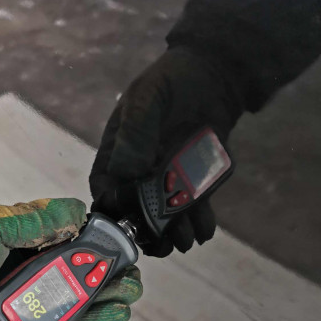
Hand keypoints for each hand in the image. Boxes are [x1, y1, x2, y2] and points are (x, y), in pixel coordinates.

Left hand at [0, 198, 141, 320]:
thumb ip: (31, 218)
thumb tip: (73, 213)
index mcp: (6, 245)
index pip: (55, 240)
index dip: (84, 240)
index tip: (108, 240)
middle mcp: (15, 277)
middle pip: (69, 273)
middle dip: (101, 270)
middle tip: (126, 268)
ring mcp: (19, 309)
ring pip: (70, 303)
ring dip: (103, 297)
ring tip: (128, 290)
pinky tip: (113, 313)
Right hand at [90, 47, 242, 256]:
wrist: (215, 77)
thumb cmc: (172, 82)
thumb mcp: (148, 99)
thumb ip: (135, 132)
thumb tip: (126, 172)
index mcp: (117, 155)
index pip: (105, 189)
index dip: (111, 211)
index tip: (124, 224)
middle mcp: (138, 174)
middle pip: (135, 212)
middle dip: (146, 232)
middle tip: (160, 243)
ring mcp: (166, 181)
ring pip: (164, 217)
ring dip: (173, 234)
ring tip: (185, 240)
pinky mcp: (192, 183)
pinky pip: (192, 209)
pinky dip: (199, 224)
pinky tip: (205, 230)